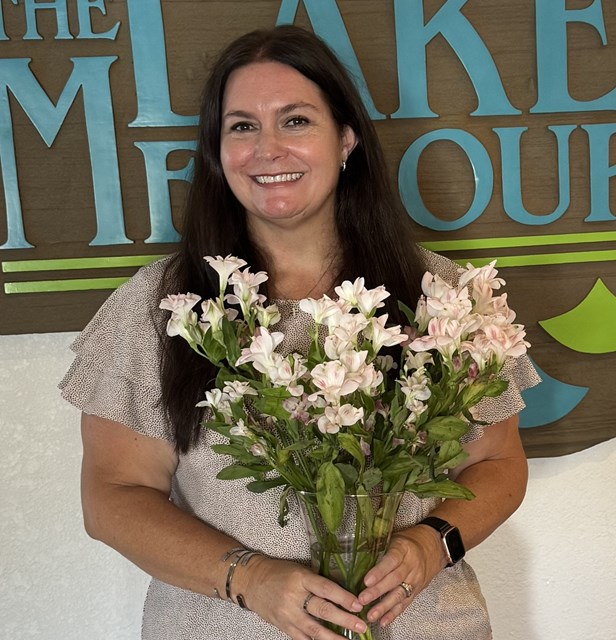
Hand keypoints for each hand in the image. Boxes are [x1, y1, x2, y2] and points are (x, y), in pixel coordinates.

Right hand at [241, 556, 367, 638]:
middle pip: (322, 610)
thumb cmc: (278, 572)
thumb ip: (316, 582)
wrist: (252, 581)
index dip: (343, 597)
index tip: (358, 604)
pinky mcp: (283, 627)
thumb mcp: (298, 570)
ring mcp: (288, 615)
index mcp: (300, 578)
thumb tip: (342, 593)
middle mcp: (294, 597)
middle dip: (344, 620)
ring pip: (314, 630)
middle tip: (362, 625)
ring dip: (334, 638)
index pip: (325, 588)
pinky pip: (302, 639)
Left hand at [357, 525, 444, 627]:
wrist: (433, 547)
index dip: (379, 571)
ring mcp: (415, 579)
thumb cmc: (409, 541)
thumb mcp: (395, 537)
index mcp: (404, 549)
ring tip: (371, 614)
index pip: (391, 560)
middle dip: (377, 591)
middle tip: (362, 599)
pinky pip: (405, 603)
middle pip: (394, 580)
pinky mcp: (417, 591)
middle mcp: (411, 565)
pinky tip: (383, 620)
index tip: (366, 580)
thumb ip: (379, 546)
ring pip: (399, 594)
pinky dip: (394, 613)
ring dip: (384, 607)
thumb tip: (356, 553)